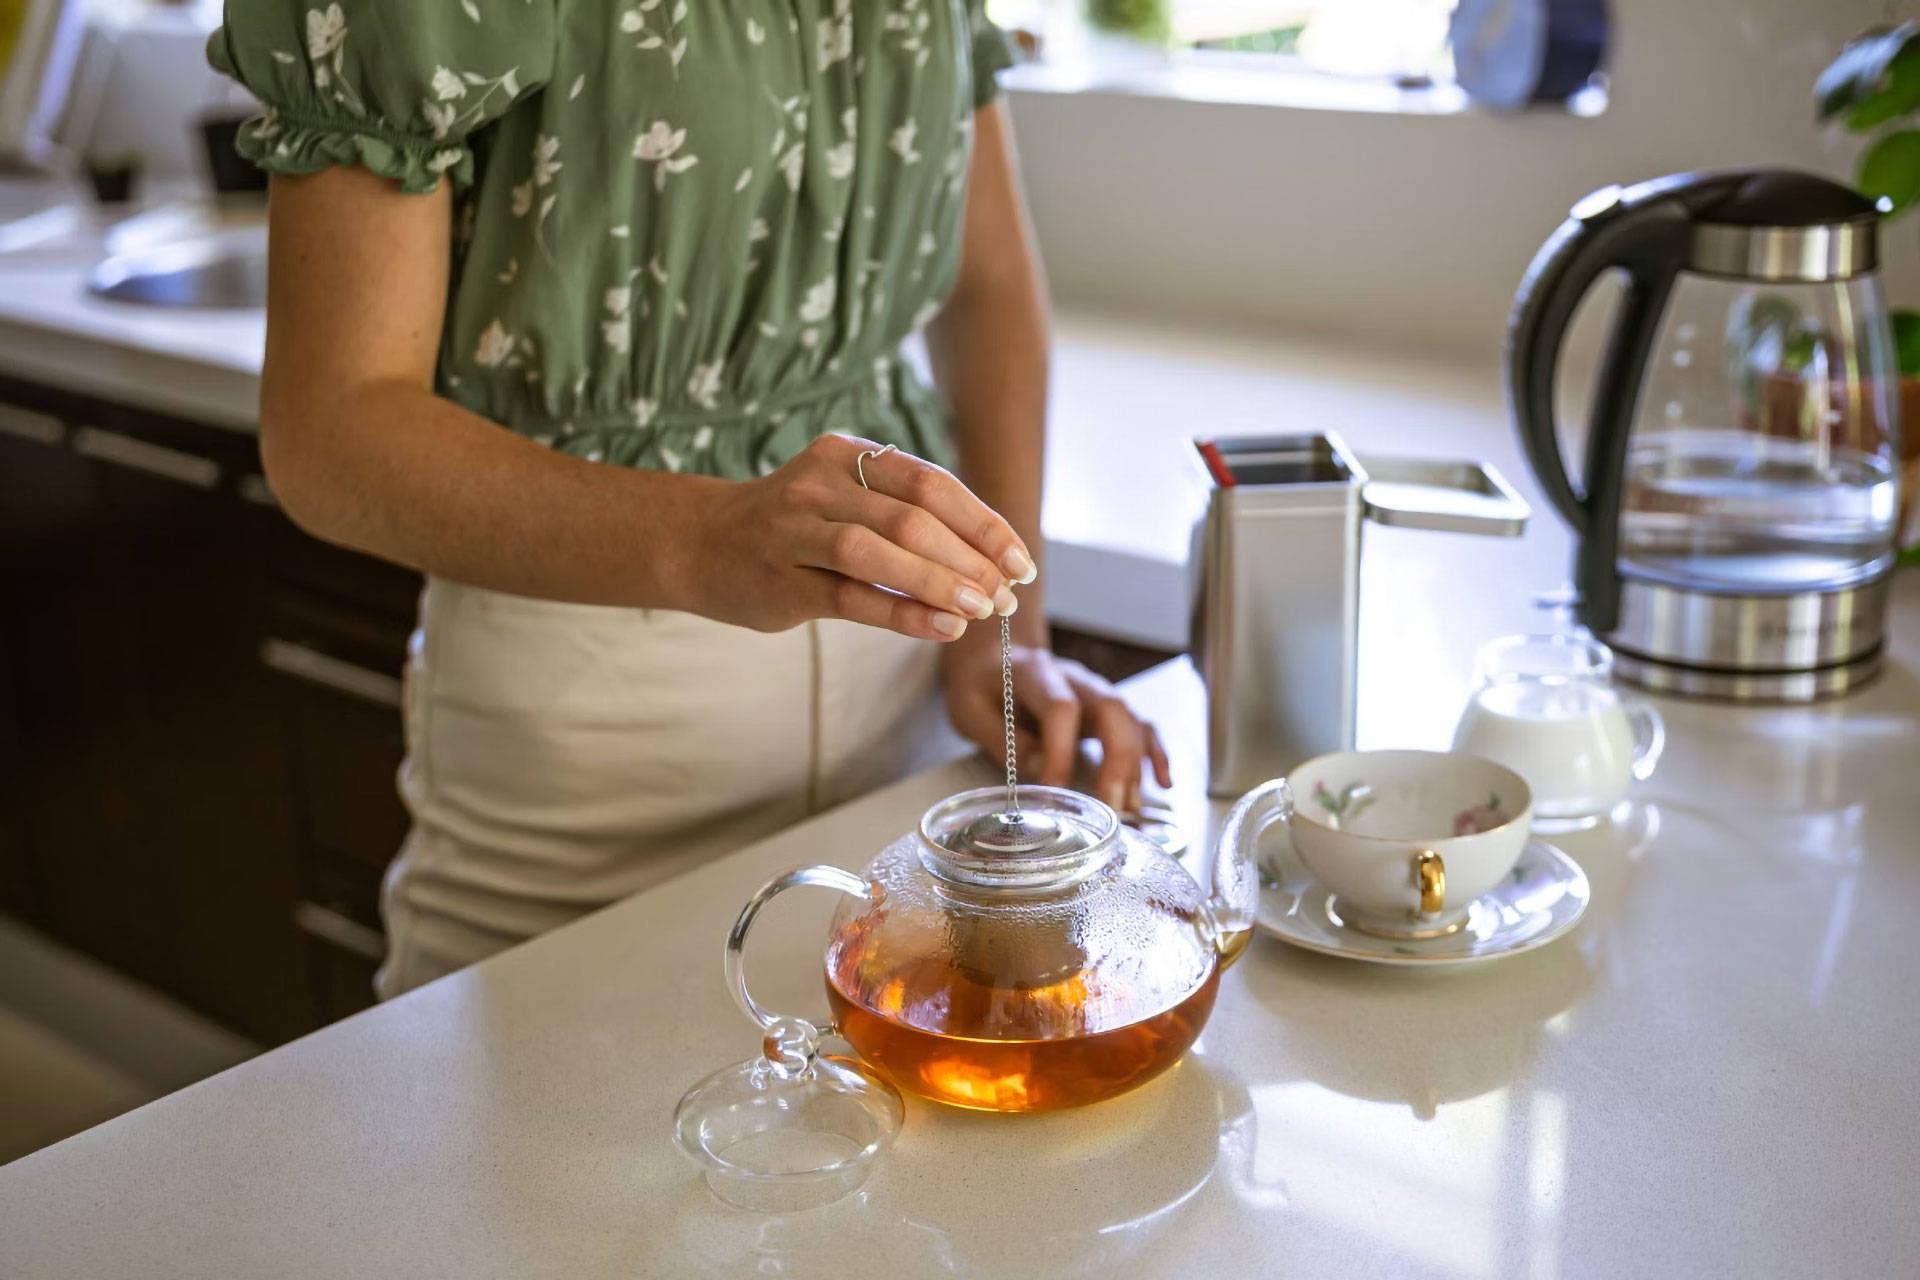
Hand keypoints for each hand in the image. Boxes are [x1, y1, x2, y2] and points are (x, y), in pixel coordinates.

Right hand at [683, 435, 1036, 640]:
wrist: (698, 543)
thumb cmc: (791, 526)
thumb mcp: (843, 497)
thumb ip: (903, 515)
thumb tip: (989, 561)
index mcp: (844, 455)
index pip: (930, 483)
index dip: (983, 523)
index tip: (1019, 560)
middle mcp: (818, 484)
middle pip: (912, 517)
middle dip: (970, 558)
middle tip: (1006, 593)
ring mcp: (795, 531)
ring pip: (880, 552)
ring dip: (940, 583)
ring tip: (981, 609)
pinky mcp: (781, 581)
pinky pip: (852, 597)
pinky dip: (904, 613)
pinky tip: (942, 627)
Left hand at [945, 639, 1171, 810]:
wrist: (997, 659)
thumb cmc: (982, 687)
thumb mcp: (969, 709)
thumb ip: (998, 736)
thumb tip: (1033, 766)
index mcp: (1034, 674)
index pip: (1061, 707)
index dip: (1061, 751)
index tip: (1053, 790)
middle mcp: (1075, 678)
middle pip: (1111, 709)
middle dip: (1117, 760)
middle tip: (1111, 806)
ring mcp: (1096, 691)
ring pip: (1131, 719)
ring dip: (1135, 765)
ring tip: (1130, 808)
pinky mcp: (1107, 709)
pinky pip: (1141, 726)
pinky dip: (1155, 754)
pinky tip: (1163, 784)